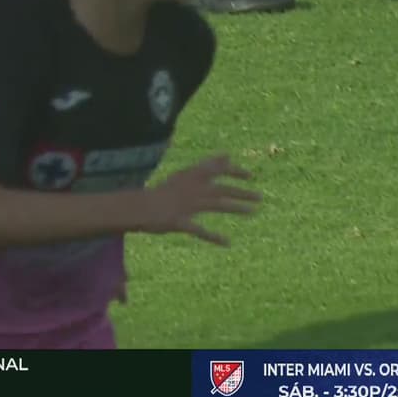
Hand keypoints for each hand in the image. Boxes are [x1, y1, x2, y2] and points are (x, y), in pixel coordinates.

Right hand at [136, 154, 259, 245]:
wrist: (138, 208)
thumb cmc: (161, 193)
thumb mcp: (185, 176)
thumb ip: (208, 166)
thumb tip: (227, 154)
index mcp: (188, 177)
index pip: (214, 169)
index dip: (233, 171)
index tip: (250, 175)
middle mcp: (190, 189)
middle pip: (220, 189)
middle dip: (241, 192)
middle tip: (260, 197)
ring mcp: (185, 206)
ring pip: (216, 205)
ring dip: (235, 207)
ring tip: (253, 212)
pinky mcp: (179, 222)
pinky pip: (199, 230)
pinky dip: (213, 236)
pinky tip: (227, 242)